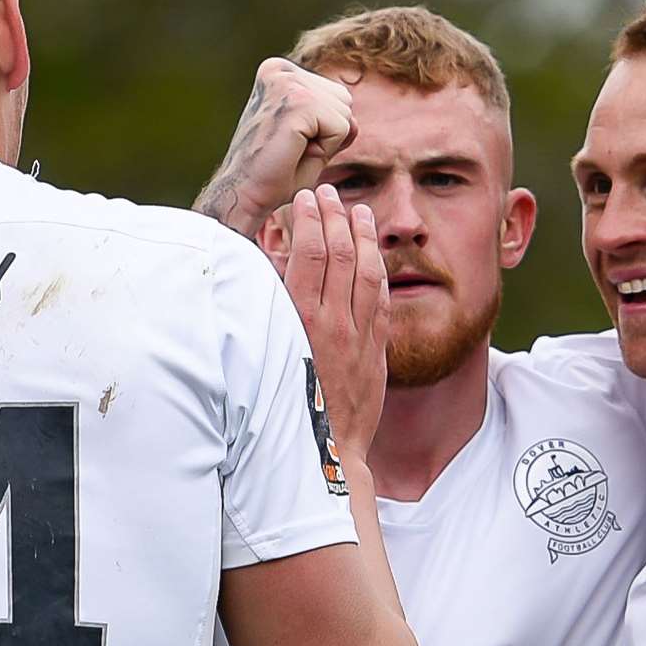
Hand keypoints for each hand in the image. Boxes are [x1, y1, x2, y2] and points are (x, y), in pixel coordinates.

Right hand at [193, 58, 358, 237]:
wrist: (243, 194)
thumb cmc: (274, 172)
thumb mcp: (310, 136)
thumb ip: (335, 119)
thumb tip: (353, 120)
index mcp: (278, 70)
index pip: (335, 94)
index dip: (323, 128)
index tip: (290, 141)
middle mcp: (280, 69)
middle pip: (344, 99)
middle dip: (327, 133)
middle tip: (290, 149)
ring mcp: (287, 82)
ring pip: (345, 114)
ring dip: (326, 143)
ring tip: (291, 151)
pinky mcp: (297, 101)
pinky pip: (341, 128)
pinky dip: (326, 150)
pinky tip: (294, 154)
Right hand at [283, 184, 389, 459]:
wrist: (323, 454)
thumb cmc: (282, 410)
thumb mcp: (266, 357)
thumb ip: (270, 314)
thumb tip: (264, 273)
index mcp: (299, 324)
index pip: (308, 256)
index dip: (308, 221)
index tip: (304, 198)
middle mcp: (332, 325)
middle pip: (338, 255)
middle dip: (334, 217)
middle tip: (329, 192)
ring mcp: (358, 337)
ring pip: (366, 272)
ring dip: (363, 236)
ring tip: (359, 210)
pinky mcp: (375, 351)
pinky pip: (380, 301)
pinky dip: (378, 272)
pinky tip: (374, 254)